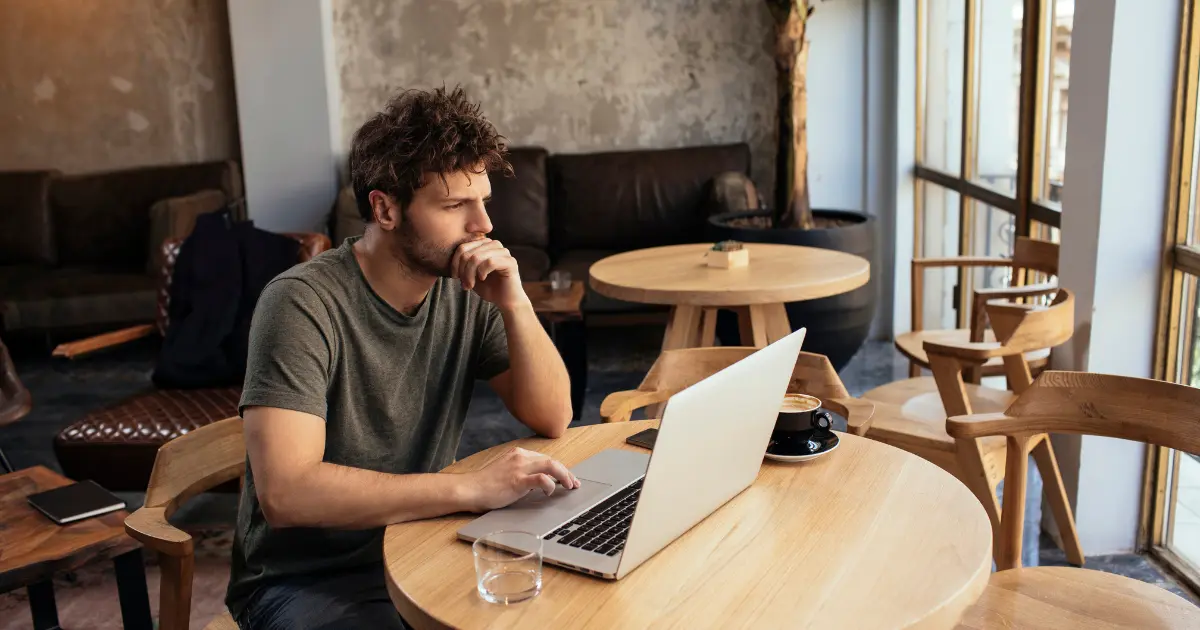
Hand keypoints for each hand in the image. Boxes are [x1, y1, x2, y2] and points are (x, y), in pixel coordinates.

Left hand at [451, 238, 529, 309]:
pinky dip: (482, 272)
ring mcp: (503, 252)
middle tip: (464, 284)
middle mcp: (494, 244)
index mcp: (484, 244)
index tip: (455, 277)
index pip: (462, 247)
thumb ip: (463, 263)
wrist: (505, 301)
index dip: (455, 262)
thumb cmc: (488, 287)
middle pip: (468, 252)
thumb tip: (449, 256)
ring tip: (470, 284)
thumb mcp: (470, 273)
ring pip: (477, 257)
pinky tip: (482, 279)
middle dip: (462, 270)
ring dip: (470, 273)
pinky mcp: (510, 261)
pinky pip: (490, 262)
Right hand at [462, 447, 579, 511]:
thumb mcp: (506, 473)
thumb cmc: (485, 485)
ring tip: (569, 486)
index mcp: (518, 454)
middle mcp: (520, 457)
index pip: (545, 458)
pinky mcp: (517, 480)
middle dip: (566, 472)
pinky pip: (541, 479)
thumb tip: (540, 482)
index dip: (559, 468)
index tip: (567, 477)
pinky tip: (550, 492)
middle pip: (551, 461)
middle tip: (574, 483)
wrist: (470, 489)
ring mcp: (519, 468)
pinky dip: (550, 485)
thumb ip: (521, 473)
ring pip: (550, 465)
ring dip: (564, 476)